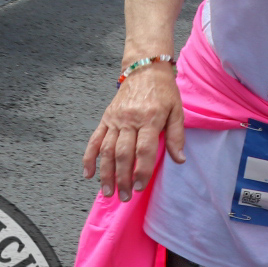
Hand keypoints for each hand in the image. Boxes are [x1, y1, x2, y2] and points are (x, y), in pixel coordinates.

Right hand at [82, 61, 183, 199]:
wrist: (145, 69)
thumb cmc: (164, 92)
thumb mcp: (177, 110)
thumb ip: (177, 136)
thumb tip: (180, 160)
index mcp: (150, 118)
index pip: (144, 150)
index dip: (142, 170)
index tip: (140, 187)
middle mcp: (130, 120)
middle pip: (123, 154)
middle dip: (123, 178)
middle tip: (125, 196)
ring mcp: (115, 120)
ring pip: (106, 150)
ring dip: (106, 173)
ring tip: (108, 192)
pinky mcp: (106, 119)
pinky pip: (95, 140)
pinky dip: (89, 158)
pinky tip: (88, 174)